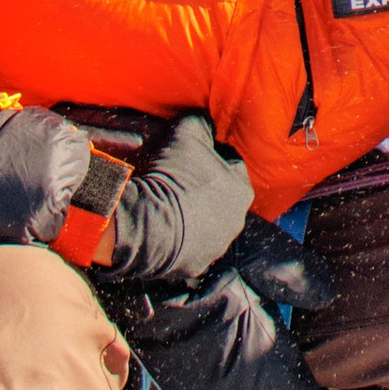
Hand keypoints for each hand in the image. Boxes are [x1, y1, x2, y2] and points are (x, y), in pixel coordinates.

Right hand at [98, 111, 257, 288]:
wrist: (147, 225)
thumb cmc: (173, 177)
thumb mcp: (188, 132)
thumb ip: (202, 123)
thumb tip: (204, 122)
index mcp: (242, 190)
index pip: (231, 164)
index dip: (211, 154)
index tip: (193, 153)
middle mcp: (235, 222)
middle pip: (221, 197)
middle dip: (205, 187)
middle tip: (180, 179)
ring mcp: (215, 248)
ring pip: (207, 225)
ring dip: (193, 216)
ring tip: (169, 205)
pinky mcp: (193, 267)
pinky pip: (187, 248)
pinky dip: (178, 239)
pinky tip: (162, 228)